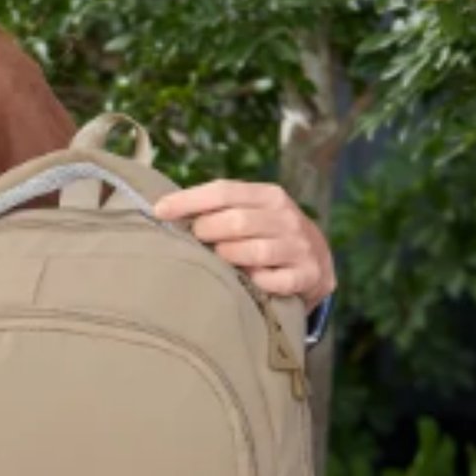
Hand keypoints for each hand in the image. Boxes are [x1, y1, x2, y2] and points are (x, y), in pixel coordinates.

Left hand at [153, 181, 335, 312]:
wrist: (316, 262)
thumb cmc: (265, 236)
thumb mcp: (248, 214)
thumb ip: (216, 210)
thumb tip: (164, 210)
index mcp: (268, 196)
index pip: (224, 191)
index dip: (189, 201)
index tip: (159, 211)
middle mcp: (286, 217)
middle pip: (237, 221)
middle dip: (208, 232)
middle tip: (197, 241)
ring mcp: (299, 247)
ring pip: (255, 252)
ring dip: (229, 258)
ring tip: (220, 260)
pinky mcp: (307, 275)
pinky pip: (273, 282)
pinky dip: (257, 283)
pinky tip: (249, 282)